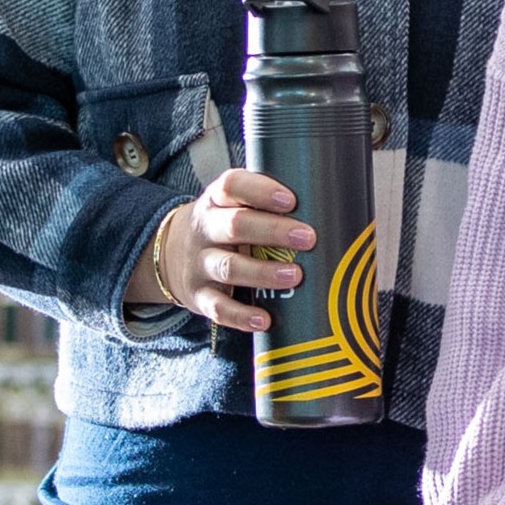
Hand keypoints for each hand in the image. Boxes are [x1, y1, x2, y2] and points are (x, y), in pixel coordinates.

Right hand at [133, 168, 310, 333]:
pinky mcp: (199, 295)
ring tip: (295, 275)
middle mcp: (205, 229)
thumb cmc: (223, 228)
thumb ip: (268, 206)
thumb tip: (334, 209)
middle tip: (307, 238)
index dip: (260, 191)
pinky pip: (218, 307)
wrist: (170, 254)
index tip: (291, 200)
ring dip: (263, 273)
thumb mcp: (233, 207)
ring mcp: (199, 264)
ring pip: (229, 267)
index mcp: (217, 200)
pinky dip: (241, 316)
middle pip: (235, 226)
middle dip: (273, 231)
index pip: (232, 185)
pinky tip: (264, 319)